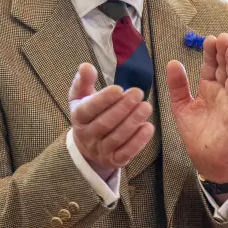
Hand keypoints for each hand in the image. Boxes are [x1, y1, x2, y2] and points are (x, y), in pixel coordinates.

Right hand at [68, 63, 154, 179]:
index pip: (89, 109)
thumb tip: (86, 66)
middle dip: (123, 108)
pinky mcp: (114, 161)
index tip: (119, 89)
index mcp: (79, 118)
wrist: (87, 147)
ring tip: (147, 107)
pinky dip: (138, 141)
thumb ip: (84, 81)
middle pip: (105, 123)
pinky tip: (148, 127)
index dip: (103, 100)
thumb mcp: (81, 96)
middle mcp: (87, 136)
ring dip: (133, 122)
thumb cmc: (88, 114)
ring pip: (117, 138)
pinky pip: (127, 153)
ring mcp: (101, 150)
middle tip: (139, 93)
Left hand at [166, 33, 227, 183]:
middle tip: (223, 36)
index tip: (209, 38)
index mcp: (208, 88)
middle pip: (224, 68)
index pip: (210, 65)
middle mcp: (222, 92)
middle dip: (224, 52)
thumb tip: (171, 62)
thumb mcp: (181, 107)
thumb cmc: (196, 133)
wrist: (207, 159)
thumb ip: (177, 86)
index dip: (210, 53)